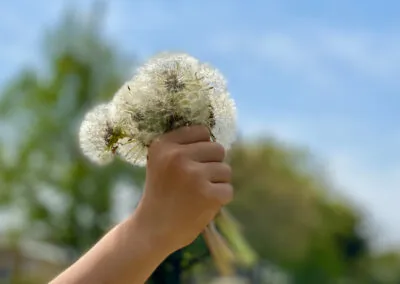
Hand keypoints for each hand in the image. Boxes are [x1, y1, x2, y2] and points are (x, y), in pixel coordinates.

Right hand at [133, 125, 232, 251]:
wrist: (152, 230)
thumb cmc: (161, 193)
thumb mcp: (160, 162)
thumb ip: (183, 146)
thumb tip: (214, 138)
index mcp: (163, 145)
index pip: (202, 131)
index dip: (202, 147)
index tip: (191, 163)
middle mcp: (178, 157)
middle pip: (218, 149)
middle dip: (212, 165)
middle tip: (195, 182)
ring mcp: (194, 175)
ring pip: (226, 169)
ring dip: (216, 183)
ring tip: (196, 194)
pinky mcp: (208, 195)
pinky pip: (228, 189)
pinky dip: (219, 199)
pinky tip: (202, 205)